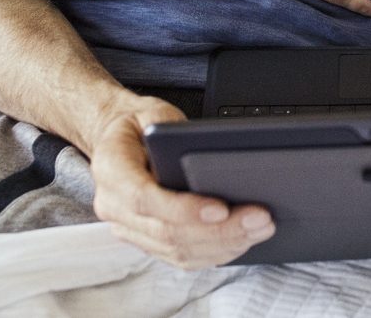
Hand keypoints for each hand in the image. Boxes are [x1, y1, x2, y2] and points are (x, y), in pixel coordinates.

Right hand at [89, 95, 274, 267]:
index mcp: (111, 171)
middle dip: (219, 231)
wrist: (117, 138)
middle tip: (259, 219)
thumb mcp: (153, 113)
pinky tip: (241, 241)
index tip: (222, 209)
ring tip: (259, 229)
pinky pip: (179, 256)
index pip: (145, 199)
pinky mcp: (145, 240)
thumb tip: (212, 154)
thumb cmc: (138, 124)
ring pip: (177, 250)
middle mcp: (113, 207)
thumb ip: (174, 133)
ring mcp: (127, 228)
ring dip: (223, 245)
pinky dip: (213, 253)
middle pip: (168, 232)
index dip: (184, 209)